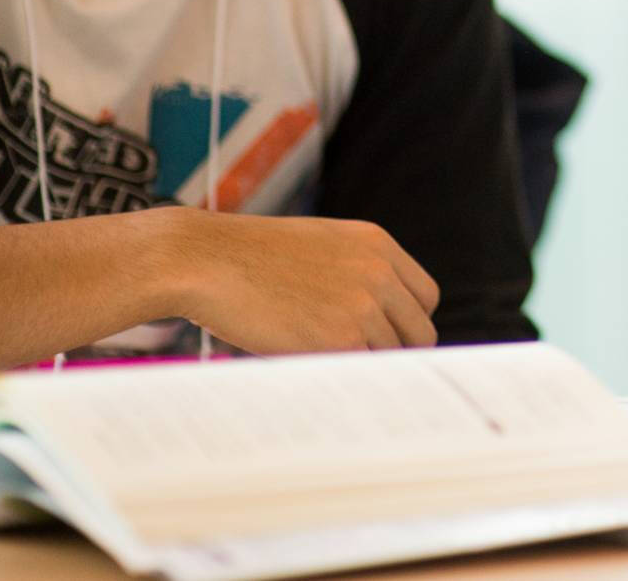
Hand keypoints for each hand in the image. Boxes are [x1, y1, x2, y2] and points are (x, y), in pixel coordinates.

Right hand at [161, 209, 441, 352]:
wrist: (202, 259)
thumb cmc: (247, 258)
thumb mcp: (318, 246)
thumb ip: (356, 274)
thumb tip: (379, 324)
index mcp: (377, 244)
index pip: (425, 297)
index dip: (408, 323)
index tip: (388, 340)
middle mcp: (379, 272)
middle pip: (419, 333)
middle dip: (395, 353)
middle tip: (361, 367)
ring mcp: (363, 307)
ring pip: (390, 359)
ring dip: (362, 368)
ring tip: (323, 367)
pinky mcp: (339, 340)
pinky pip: (361, 375)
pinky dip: (344, 381)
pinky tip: (316, 375)